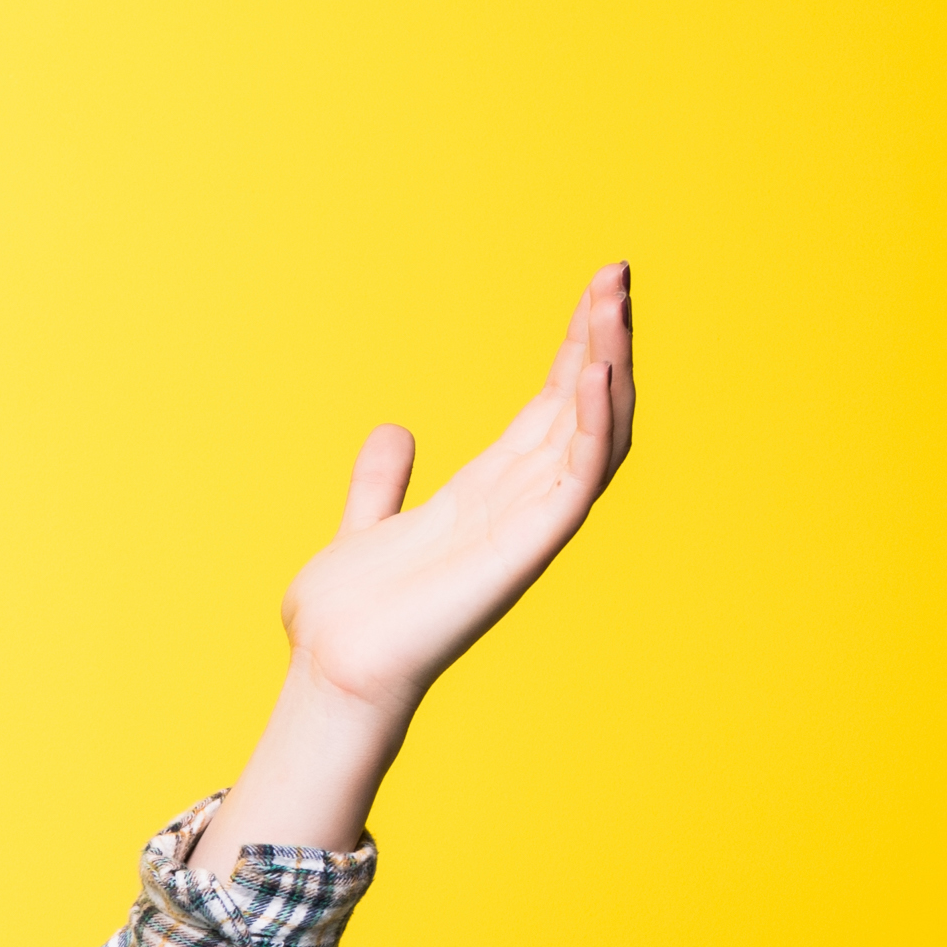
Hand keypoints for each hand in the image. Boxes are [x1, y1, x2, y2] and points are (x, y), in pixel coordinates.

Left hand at [198, 265, 636, 871]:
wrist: (329, 672)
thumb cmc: (347, 618)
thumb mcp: (365, 525)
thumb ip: (381, 482)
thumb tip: (394, 431)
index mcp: (486, 493)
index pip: (551, 407)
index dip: (576, 349)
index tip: (596, 289)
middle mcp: (517, 505)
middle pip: (583, 410)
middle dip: (603, 342)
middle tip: (617, 274)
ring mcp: (526, 528)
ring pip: (592, 435)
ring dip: (609, 369)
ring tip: (613, 304)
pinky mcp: (522, 552)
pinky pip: (575, 482)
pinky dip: (593, 427)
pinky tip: (597, 372)